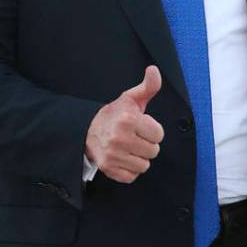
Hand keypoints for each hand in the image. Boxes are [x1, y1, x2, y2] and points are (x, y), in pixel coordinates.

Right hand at [85, 66, 164, 183]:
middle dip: (147, 144)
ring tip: (129, 147)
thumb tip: (154, 70)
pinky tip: (123, 157)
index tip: (141, 126)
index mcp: (128, 119)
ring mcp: (112, 155)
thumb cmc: (115, 113)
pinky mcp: (108, 168)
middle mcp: (119, 138)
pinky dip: (129, 169)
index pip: (159, 135)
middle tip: (135, 137)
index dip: (152, 130)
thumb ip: (148, 86)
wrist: (88, 129)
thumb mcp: (131, 98)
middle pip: (153, 151)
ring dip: (139, 158)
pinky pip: (132, 176)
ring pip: (144, 165)